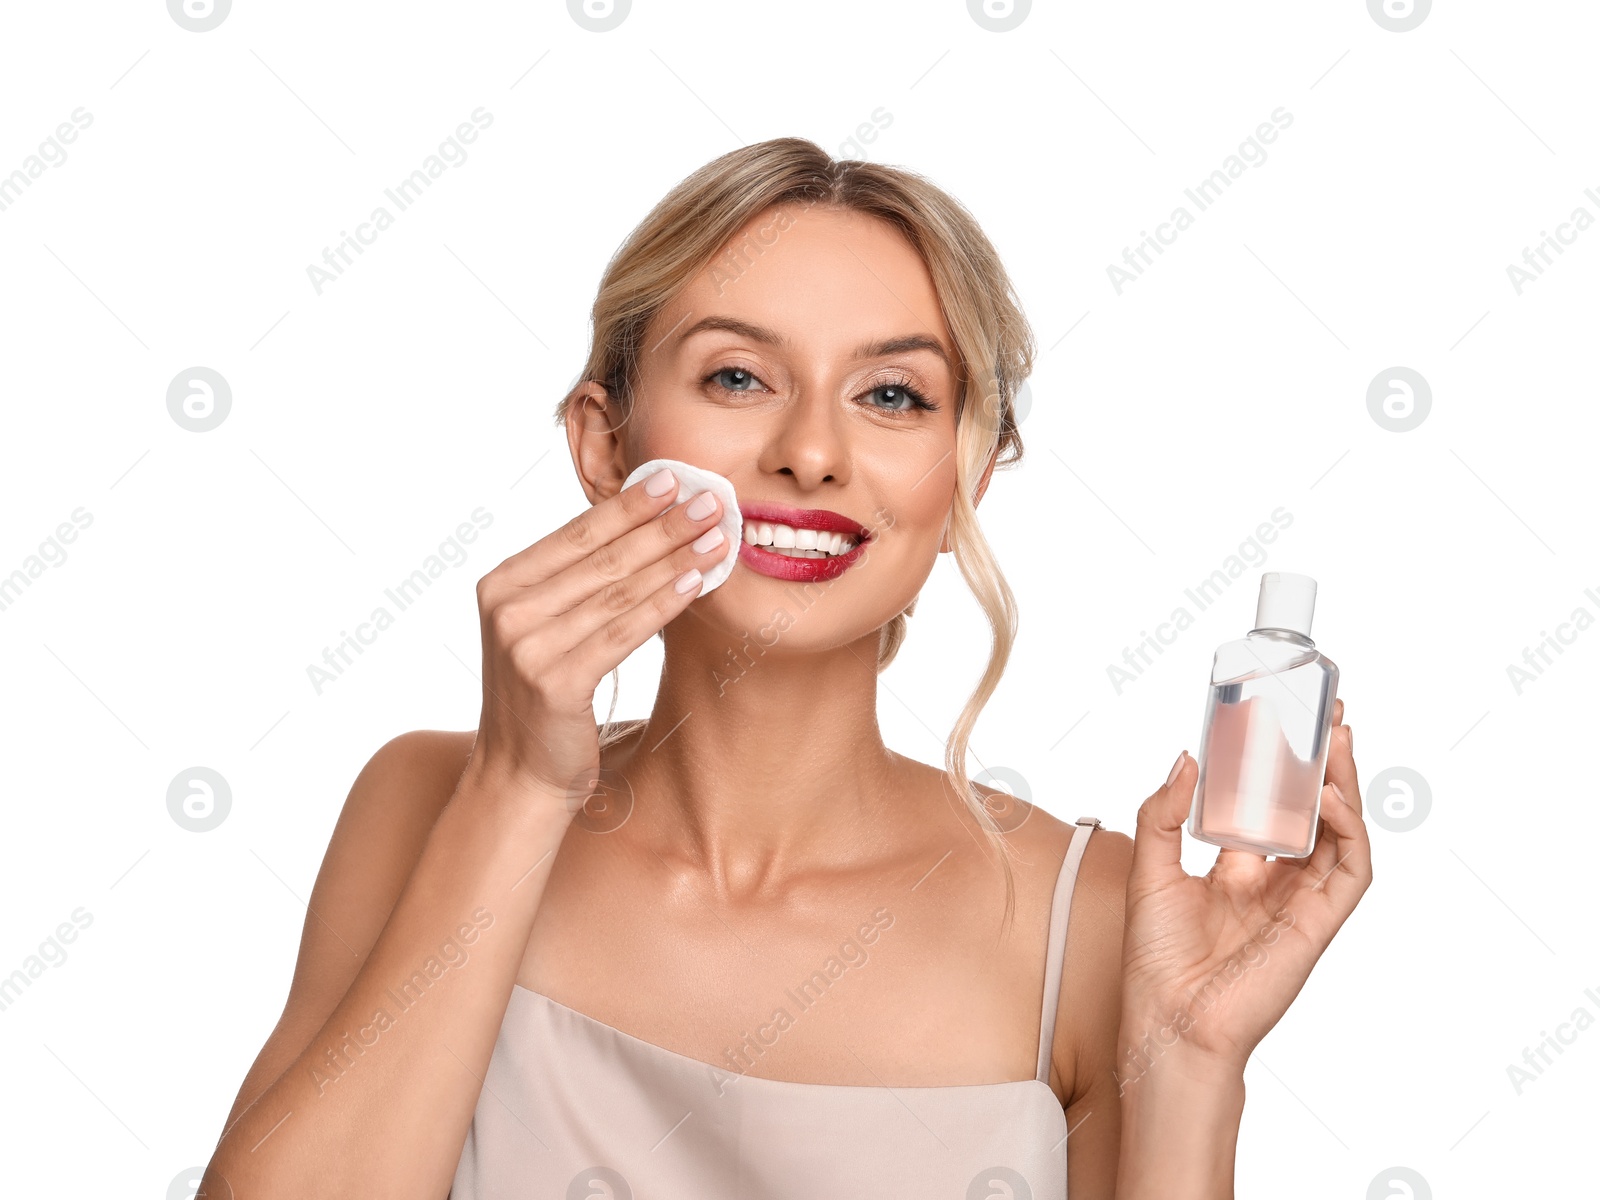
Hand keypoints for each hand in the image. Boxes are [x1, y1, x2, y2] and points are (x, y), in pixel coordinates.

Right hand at [463, 466, 728, 812]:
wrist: (519, 775)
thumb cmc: (546, 696)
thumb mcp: (547, 628)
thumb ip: (576, 582)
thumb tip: (647, 526)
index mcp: (501, 585)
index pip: (576, 534)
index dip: (629, 505)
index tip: (674, 479)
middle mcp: (507, 610)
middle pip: (601, 557)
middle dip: (662, 526)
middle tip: (711, 501)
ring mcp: (527, 646)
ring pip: (618, 591)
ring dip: (674, 560)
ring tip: (717, 537)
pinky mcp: (554, 682)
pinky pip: (623, 632)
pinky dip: (663, 604)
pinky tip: (696, 583)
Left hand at [1118, 697, 1372, 1076]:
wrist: (1168, 1021)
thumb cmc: (1156, 961)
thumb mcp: (1148, 870)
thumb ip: (1163, 813)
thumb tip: (1187, 757)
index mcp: (1239, 871)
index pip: (1271, 807)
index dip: (1282, 767)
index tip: (1284, 720)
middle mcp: (1276, 884)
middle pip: (1313, 812)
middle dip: (1325, 763)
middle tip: (1328, 713)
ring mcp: (1302, 903)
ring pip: (1340, 833)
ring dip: (1344, 784)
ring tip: (1337, 738)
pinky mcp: (1318, 924)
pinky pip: (1350, 870)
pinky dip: (1348, 830)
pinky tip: (1328, 797)